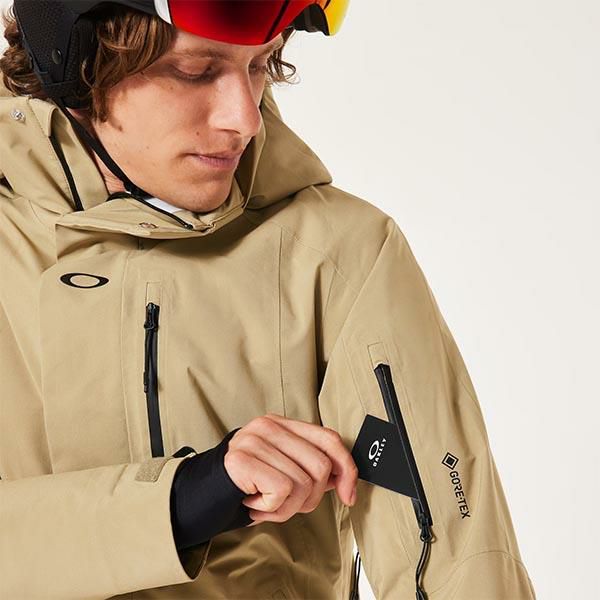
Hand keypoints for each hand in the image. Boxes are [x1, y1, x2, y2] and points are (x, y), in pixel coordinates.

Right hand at [223, 413, 357, 524]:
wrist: (201, 496)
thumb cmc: (246, 486)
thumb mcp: (282, 470)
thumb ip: (310, 468)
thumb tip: (347, 479)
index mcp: (281, 424)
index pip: (329, 439)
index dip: (348, 468)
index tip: (350, 495)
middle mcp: (268, 426)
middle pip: (321, 466)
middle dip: (310, 498)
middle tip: (284, 504)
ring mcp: (254, 441)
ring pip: (303, 484)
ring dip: (287, 508)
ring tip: (265, 503)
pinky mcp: (242, 460)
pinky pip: (282, 492)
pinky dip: (272, 509)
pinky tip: (254, 503)